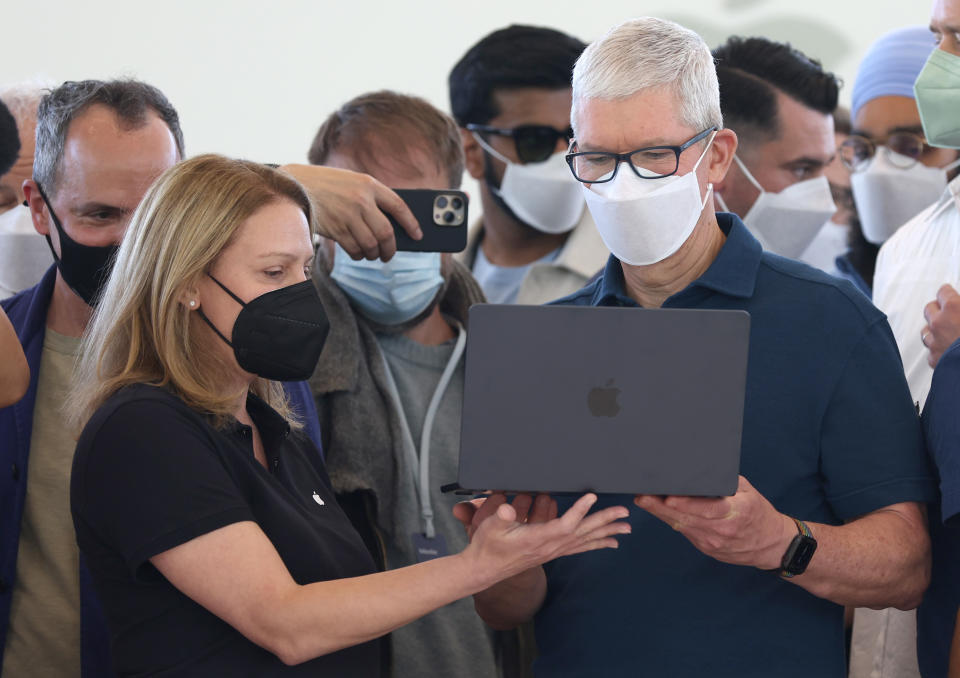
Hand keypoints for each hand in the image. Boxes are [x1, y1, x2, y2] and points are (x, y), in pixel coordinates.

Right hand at [279, 164, 419, 260]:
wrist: (293, 186)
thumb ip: (370, 198)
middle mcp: (361, 200)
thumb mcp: (351, 181)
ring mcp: (348, 215)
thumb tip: (390, 227)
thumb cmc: (326, 185)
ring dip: (374, 254)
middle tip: (389, 254)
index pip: (399, 206)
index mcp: (369, 184)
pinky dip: (359, 255)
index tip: (417, 235)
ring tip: (372, 254)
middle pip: (386, 232)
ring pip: (371, 244)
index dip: (411, 223)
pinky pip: (355, 249)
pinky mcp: (336, 229)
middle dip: (391, 248)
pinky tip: (358, 253)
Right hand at [460, 493, 629, 588]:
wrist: (485, 569)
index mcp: (537, 538)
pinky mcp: (553, 553)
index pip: (564, 525)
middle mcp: (550, 547)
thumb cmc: (488, 545)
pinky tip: (611, 542)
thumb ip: (500, 516)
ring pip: (585, 541)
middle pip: (583, 533)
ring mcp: (553, 551)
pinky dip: (597, 544)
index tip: (592, 496)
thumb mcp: (490, 528)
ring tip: (626, 528)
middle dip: (604, 521)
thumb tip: (506, 507)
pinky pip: (581, 548)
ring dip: (607, 533)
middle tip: (624, 512)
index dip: (579, 510)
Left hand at [634, 476, 793, 569]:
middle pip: (687, 519)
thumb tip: (698, 471)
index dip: (686, 504)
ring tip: (644, 500)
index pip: (707, 509)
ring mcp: (713, 542)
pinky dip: (672, 521)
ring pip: (682, 527)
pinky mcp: (707, 549)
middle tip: (642, 496)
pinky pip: (685, 532)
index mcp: (736, 512)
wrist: (771, 544)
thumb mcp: (747, 491)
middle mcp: (723, 530)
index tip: (668, 497)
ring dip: (661, 513)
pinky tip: (660, 510)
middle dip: (661, 507)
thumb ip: (723, 482)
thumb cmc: (758, 512)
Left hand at [923, 284, 959, 367]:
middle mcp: (939, 323)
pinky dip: (939, 349)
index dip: (948, 293)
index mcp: (953, 308)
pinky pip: (932, 351)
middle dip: (938, 309)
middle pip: (930, 309)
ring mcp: (935, 342)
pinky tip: (948, 350)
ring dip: (935, 329)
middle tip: (947, 311)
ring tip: (947, 331)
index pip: (943, 292)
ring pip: (927, 331)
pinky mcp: (935, 359)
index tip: (949, 292)